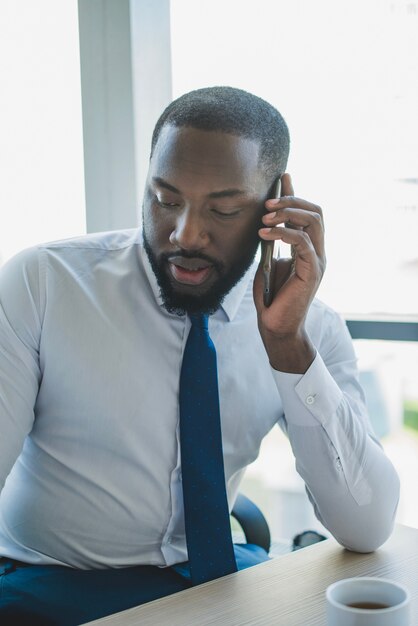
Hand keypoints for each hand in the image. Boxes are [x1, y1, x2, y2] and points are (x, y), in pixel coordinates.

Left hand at [254, 173, 325, 372]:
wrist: (275, 326)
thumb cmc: (270, 297)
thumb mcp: (268, 261)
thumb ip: (272, 242)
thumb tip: (264, 220)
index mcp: (309, 248)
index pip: (308, 213)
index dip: (295, 194)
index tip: (282, 177)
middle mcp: (318, 251)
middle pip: (315, 211)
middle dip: (291, 201)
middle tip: (267, 203)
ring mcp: (318, 260)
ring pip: (313, 221)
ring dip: (287, 214)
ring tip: (264, 218)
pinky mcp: (313, 270)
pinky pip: (302, 241)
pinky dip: (282, 232)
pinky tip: (264, 233)